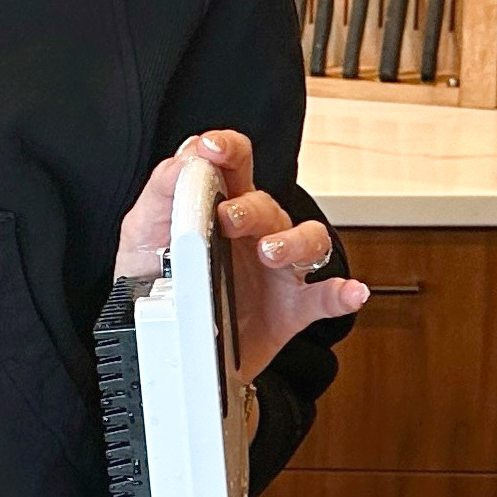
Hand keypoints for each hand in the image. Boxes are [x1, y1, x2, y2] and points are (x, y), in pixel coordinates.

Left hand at [115, 128, 368, 379]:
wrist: (166, 347)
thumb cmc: (160, 281)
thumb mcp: (145, 232)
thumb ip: (163, 191)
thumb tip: (187, 155)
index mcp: (223, 207)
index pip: (235, 165)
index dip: (227, 149)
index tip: (211, 148)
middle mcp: (258, 233)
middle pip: (268, 205)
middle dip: (250, 208)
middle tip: (227, 219)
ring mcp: (279, 271)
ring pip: (308, 242)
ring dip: (294, 243)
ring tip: (270, 254)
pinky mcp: (291, 310)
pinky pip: (325, 299)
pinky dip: (341, 294)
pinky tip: (351, 292)